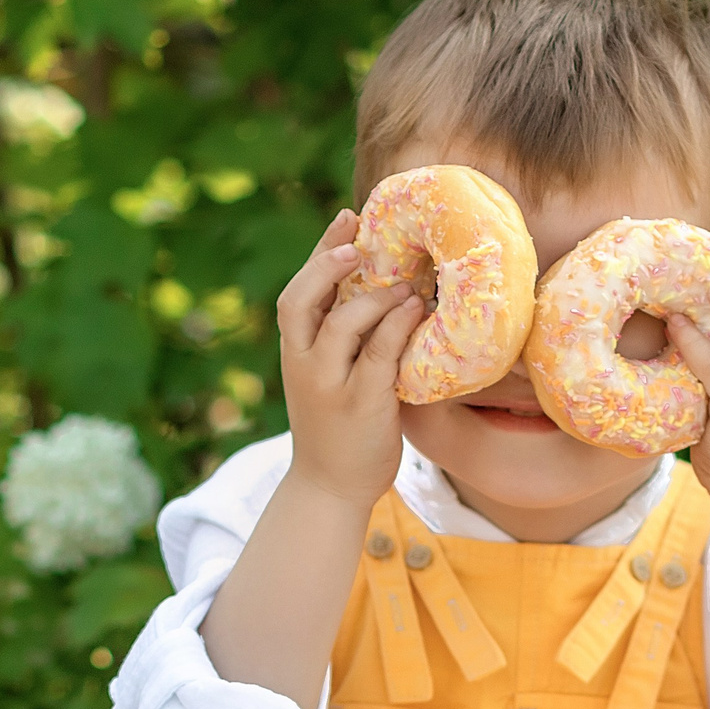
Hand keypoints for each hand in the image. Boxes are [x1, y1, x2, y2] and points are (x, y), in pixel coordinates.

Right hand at [275, 208, 426, 511]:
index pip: (296, 293)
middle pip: (300, 300)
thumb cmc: (337, 429)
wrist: (329, 489)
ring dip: (374, 297)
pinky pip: (378, 355)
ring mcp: (329, 386)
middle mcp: (303, 364)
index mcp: (294, 353)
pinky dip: (396, 328)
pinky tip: (415, 311)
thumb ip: (344, 340)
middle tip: (359, 241)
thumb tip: (384, 290)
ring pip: (342, 324)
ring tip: (406, 284)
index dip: (319, 252)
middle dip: (327, 263)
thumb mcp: (328, 378)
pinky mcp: (360, 405)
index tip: (346, 219)